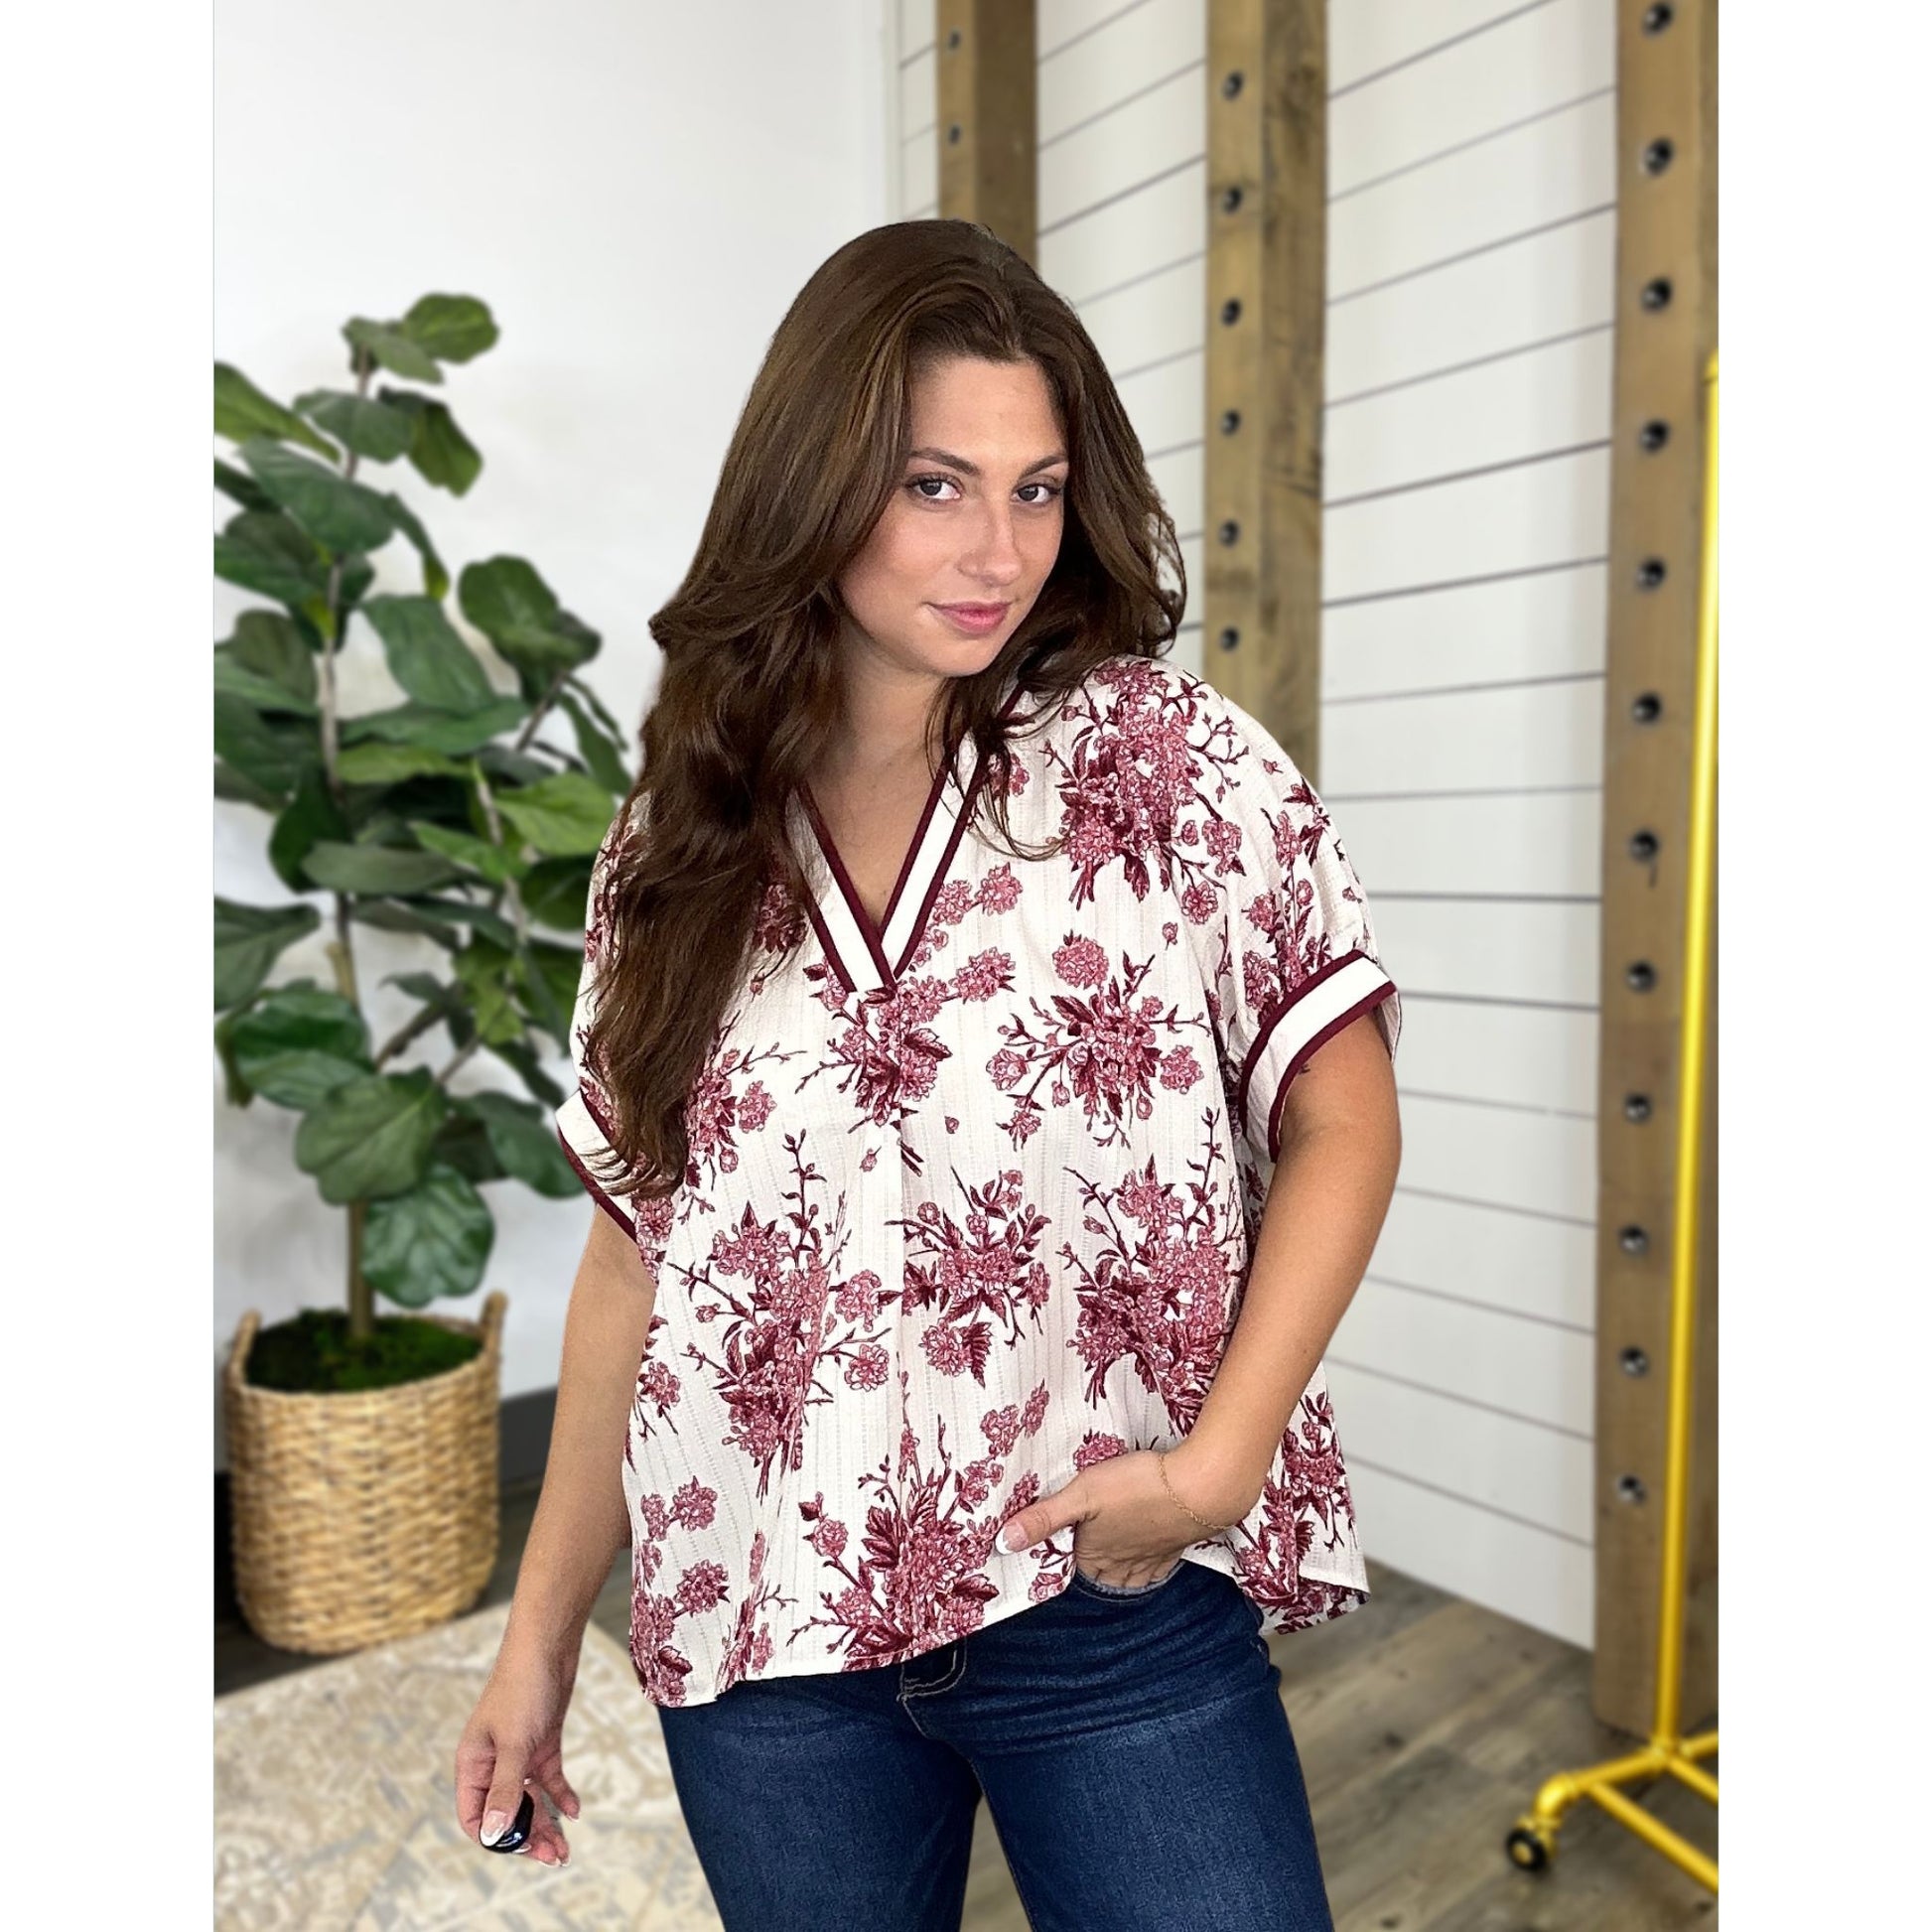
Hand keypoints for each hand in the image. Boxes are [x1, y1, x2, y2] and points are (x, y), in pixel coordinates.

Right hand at [455, 1643, 582, 1868]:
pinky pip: (548, 1778)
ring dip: (546, 1822)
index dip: (497, 1838)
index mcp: (472, 1764)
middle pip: (505, 1812)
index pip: (474, 1817)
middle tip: (555, 1855)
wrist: (549, 1644)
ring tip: (565, 1846)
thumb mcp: (514, 1743)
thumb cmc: (522, 1686)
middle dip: (528, 1836)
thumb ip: (505, 1789)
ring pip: (529, 1799)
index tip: (525, 1848)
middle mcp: (491, 1763)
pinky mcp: (541, 1742)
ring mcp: (517, 1753)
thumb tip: (493, 1835)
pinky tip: (575, 1810)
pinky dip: (560, 1795)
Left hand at [995, 1442, 1261, 1590]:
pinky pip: (1158, 1566)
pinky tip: (1150, 1553)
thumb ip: (1044, 1518)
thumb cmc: (1137, 1487)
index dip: (1062, 1557)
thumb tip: (1002, 1544)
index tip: (1056, 1543)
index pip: (1072, 1567)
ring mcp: (1152, 1559)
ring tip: (1111, 1561)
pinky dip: (1150, 1565)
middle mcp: (1123, 1565)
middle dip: (1092, 1569)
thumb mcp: (1082, 1494)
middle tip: (1084, 1552)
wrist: (1200, 1489)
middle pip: (1102, 1578)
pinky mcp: (1177, 1547)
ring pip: (1131, 1576)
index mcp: (1096, 1555)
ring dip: (1120, 1572)